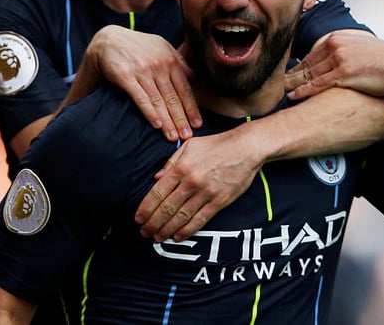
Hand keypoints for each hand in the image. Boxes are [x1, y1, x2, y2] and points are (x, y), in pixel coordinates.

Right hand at [86, 26, 200, 140]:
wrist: (108, 40)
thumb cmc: (138, 45)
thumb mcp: (162, 47)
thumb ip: (179, 62)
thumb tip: (195, 78)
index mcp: (170, 59)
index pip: (184, 89)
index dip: (191, 108)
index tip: (197, 124)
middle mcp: (158, 66)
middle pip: (173, 97)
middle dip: (181, 119)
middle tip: (187, 136)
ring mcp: (142, 71)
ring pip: (158, 101)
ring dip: (167, 121)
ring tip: (173, 137)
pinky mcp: (126, 77)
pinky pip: (140, 97)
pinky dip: (149, 112)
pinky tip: (157, 125)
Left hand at [134, 130, 260, 241]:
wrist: (246, 148)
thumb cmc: (216, 145)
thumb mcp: (190, 145)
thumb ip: (171, 161)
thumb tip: (156, 177)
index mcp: (181, 167)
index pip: (158, 192)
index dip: (146, 208)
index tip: (138, 218)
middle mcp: (191, 182)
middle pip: (167, 207)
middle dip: (153, 223)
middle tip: (144, 232)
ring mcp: (205, 193)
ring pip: (181, 217)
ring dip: (166, 229)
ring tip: (157, 238)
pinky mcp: (219, 202)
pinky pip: (200, 220)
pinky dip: (187, 230)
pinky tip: (177, 237)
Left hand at [285, 31, 383, 100]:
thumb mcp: (360, 51)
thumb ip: (343, 54)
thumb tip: (332, 65)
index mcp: (337, 38)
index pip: (311, 55)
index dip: (296, 67)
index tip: (285, 76)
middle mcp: (335, 45)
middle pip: (306, 64)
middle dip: (290, 75)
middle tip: (274, 85)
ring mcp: (338, 59)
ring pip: (308, 74)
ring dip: (292, 84)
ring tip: (279, 93)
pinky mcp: (343, 73)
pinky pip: (317, 84)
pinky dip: (302, 91)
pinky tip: (292, 96)